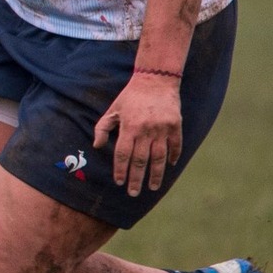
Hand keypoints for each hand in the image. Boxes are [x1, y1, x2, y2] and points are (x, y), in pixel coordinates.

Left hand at [93, 72, 183, 197]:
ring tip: (152, 187)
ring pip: (159, 157)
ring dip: (156, 174)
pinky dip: (173, 156)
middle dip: (136, 178)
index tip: (118, 182)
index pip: (123, 154)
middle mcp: (145, 130)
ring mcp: (162, 128)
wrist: (156, 79)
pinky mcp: (176, 125)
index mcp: (129, 127)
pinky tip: (169, 167)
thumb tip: (96, 146)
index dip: (120, 169)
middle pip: (140, 160)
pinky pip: (175, 145)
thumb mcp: (113, 109)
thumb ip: (102, 127)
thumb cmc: (130, 96)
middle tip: (133, 193)